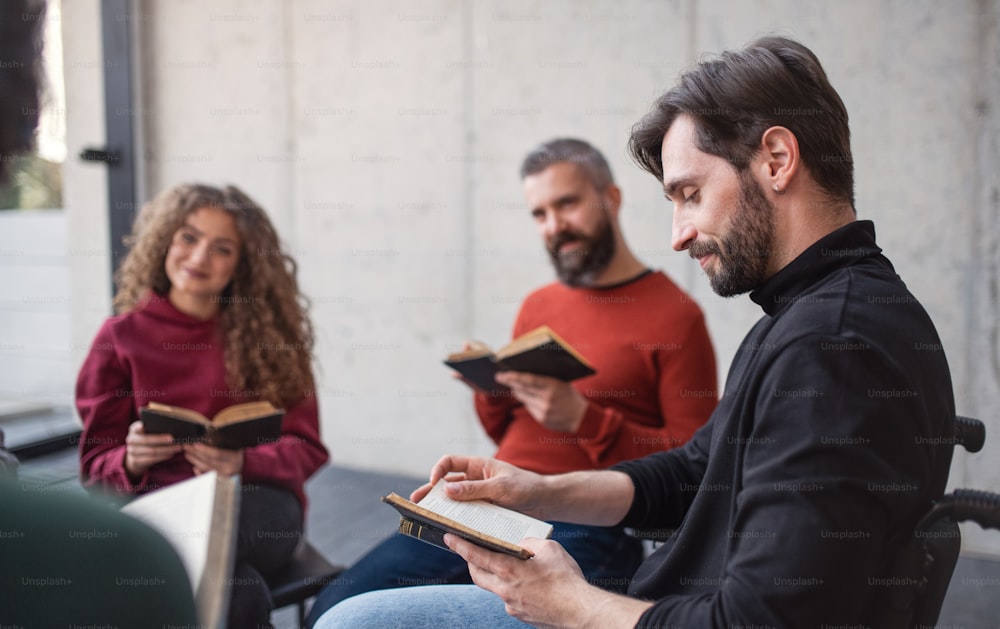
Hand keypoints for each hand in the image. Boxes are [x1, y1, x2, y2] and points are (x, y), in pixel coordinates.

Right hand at [125, 421, 182, 478]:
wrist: (136, 456)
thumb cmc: (147, 439)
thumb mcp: (148, 432)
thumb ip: (155, 428)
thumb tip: (173, 426)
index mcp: (133, 430)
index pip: (136, 427)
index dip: (140, 427)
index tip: (146, 426)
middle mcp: (131, 440)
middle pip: (146, 440)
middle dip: (161, 440)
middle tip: (173, 439)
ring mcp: (132, 451)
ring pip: (151, 451)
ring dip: (166, 450)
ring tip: (177, 447)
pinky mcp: (136, 461)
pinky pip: (152, 459)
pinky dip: (163, 457)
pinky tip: (171, 454)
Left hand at [183, 443, 243, 475]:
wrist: (248, 463)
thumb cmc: (240, 451)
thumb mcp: (235, 444)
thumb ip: (222, 442)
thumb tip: (208, 438)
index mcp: (234, 458)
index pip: (216, 454)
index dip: (205, 449)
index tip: (195, 444)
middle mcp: (229, 468)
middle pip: (209, 462)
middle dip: (195, 454)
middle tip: (186, 447)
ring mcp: (224, 476)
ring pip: (206, 468)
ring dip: (195, 461)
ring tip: (188, 453)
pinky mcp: (221, 480)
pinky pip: (207, 476)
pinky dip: (200, 472)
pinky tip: (194, 466)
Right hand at [409, 455, 546, 518]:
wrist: (545, 502)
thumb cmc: (525, 487)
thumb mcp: (499, 487)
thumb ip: (474, 489)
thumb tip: (447, 489)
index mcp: (478, 465)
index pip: (450, 462)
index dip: (438, 470)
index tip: (434, 483)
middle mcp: (475, 479)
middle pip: (447, 483)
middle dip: (431, 491)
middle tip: (416, 502)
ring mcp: (478, 495)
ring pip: (454, 500)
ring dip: (442, 507)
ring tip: (426, 516)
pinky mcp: (484, 510)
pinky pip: (466, 513)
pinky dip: (456, 518)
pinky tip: (448, 526)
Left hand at [447, 534, 631, 628]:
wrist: (580, 611)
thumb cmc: (566, 578)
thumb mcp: (549, 548)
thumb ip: (530, 542)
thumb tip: (521, 543)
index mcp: (509, 571)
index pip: (476, 556)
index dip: (460, 546)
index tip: (449, 538)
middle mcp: (505, 590)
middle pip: (478, 575)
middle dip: (471, 562)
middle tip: (471, 550)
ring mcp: (511, 606)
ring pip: (494, 588)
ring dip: (495, 575)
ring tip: (507, 565)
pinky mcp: (521, 615)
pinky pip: (510, 598)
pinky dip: (512, 588)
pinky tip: (527, 583)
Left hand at [494, 371, 587, 431]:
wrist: (581, 417)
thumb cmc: (571, 396)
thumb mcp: (562, 382)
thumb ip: (546, 378)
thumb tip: (525, 372)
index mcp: (553, 386)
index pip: (528, 380)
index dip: (513, 377)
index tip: (501, 375)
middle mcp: (547, 399)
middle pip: (522, 389)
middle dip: (511, 383)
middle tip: (502, 378)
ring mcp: (544, 410)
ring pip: (523, 399)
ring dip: (518, 392)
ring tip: (514, 386)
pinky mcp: (542, 419)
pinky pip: (529, 408)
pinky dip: (526, 401)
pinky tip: (527, 397)